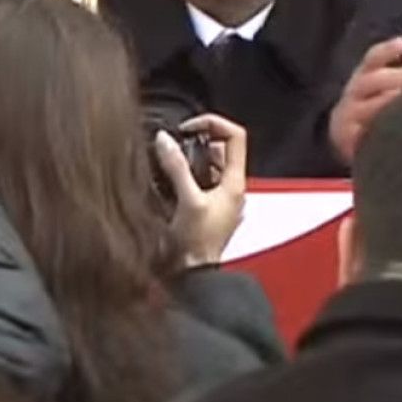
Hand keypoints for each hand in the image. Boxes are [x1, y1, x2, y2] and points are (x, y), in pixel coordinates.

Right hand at [156, 114, 246, 268]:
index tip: (189, 127)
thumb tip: (166, 140)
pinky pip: (199, 182)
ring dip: (189, 158)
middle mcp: (231, 189)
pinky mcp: (206, 209)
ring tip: (169, 159)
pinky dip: (185, 175)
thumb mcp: (187, 201)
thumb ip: (177, 168)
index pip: (235, 136)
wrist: (193, 277)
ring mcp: (220, 199)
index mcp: (235, 183)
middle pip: (221, 149)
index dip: (213, 124)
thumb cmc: (197, 247)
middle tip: (175, 142)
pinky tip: (168, 181)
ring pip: (208, 165)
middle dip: (197, 141)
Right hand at [329, 36, 401, 163]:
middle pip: (372, 80)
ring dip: (389, 104)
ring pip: (368, 109)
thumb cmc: (378, 108)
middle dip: (398, 76)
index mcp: (364, 77)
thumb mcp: (396, 85)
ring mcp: (348, 119)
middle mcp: (352, 95)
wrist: (351, 144)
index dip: (386, 50)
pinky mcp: (349, 143)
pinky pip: (365, 136)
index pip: (372, 59)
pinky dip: (382, 133)